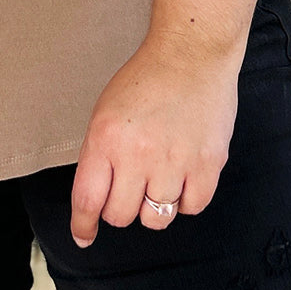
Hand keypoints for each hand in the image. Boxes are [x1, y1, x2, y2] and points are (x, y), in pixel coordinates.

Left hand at [69, 33, 243, 248]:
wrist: (191, 53)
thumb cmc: (147, 79)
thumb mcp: (106, 111)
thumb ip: (99, 155)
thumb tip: (95, 200)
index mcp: (106, 138)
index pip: (88, 200)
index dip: (83, 225)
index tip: (83, 235)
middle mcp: (138, 153)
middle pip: (120, 215)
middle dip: (121, 208)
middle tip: (131, 187)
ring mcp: (174, 161)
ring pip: (156, 219)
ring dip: (154, 206)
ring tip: (159, 176)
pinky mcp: (207, 164)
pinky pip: (191, 208)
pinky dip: (185, 200)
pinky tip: (183, 175)